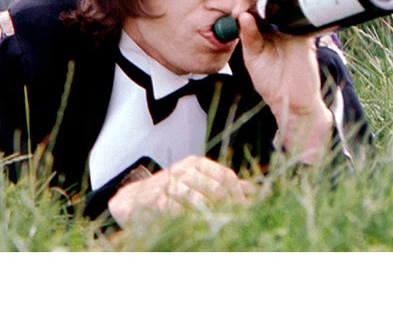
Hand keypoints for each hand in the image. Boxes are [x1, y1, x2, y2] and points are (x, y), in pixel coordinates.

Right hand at [107, 155, 254, 223]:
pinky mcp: (159, 201)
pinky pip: (182, 213)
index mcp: (196, 163)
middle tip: (234, 222)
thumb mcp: (198, 180)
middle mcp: (183, 170)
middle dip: (228, 208)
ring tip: (219, 227)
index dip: (239, 195)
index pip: (226, 175)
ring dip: (212, 217)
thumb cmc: (173, 190)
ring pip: (200, 201)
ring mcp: (170, 185)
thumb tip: (255, 190)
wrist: (137, 199)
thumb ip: (224, 184)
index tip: (245, 210)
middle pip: (216, 189)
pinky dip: (193, 222)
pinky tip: (199, 228)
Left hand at [236, 0, 332, 160]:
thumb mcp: (253, 58)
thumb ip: (248, 37)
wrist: (292, 101)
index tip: (235, 11)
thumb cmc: (272, 82)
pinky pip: (299, 11)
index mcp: (261, 29)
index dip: (242, 0)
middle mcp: (276, 25)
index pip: (251, 6)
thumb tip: (243, 15)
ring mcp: (291, 27)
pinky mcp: (304, 33)